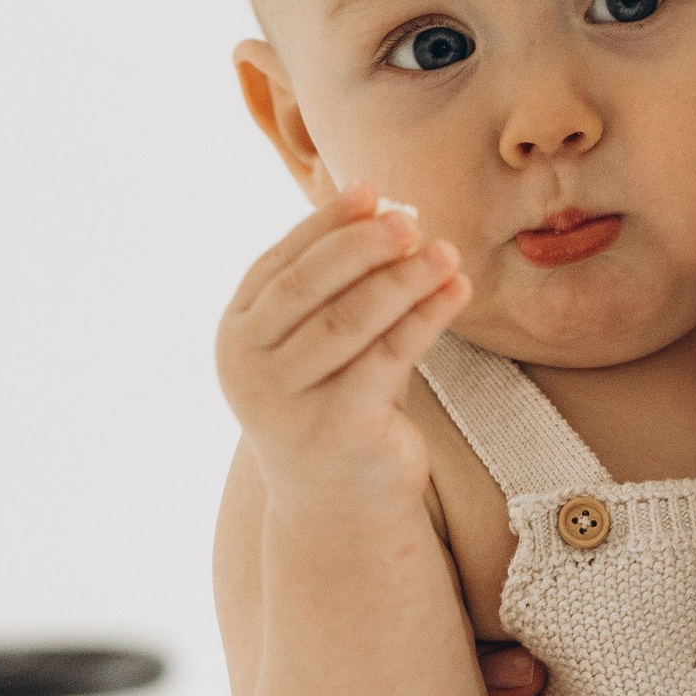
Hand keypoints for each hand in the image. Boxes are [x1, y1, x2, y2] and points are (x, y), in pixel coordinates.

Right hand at [217, 184, 467, 514]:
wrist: (340, 504)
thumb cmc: (337, 401)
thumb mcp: (324, 341)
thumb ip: (339, 284)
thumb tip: (383, 203)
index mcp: (237, 332)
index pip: (281, 262)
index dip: (326, 223)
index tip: (370, 190)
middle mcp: (248, 366)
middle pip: (309, 286)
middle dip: (364, 244)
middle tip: (411, 218)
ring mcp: (285, 401)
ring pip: (351, 320)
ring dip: (405, 279)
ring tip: (448, 253)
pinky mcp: (336, 427)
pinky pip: (389, 358)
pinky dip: (427, 318)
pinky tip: (459, 292)